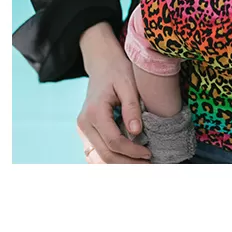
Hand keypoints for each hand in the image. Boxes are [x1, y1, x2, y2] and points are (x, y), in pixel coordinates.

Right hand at [76, 22, 150, 163]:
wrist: (102, 64)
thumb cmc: (117, 71)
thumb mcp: (128, 84)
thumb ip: (132, 107)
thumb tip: (137, 133)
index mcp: (94, 111)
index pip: (114, 141)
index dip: (132, 152)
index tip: (149, 154)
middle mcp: (84, 124)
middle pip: (105, 155)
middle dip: (127, 164)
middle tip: (148, 166)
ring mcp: (82, 130)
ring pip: (97, 159)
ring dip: (118, 167)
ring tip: (139, 167)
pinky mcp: (86, 133)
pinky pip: (95, 154)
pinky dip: (110, 162)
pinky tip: (127, 163)